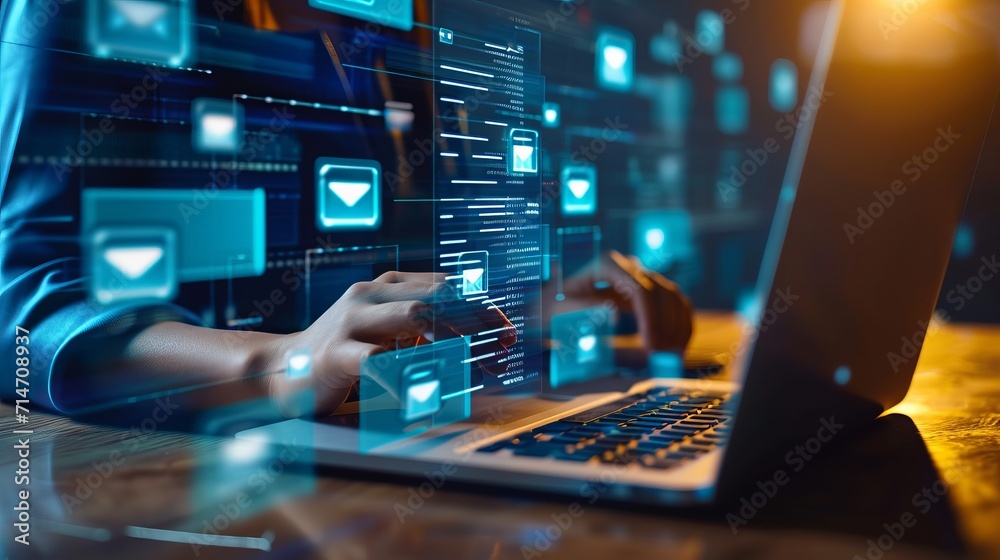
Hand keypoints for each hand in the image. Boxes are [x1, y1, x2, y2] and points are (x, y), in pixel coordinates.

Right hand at [266, 272, 516, 416]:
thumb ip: (420, 323)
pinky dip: (412, 371)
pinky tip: (434, 387)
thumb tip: (476, 335)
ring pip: (416, 317)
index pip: (445, 286)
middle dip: (477, 321)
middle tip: (503, 349)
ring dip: (456, 341)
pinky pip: (380, 360)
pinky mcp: (336, 355)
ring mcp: (352, 322)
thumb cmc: (340, 350)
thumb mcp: (382, 327)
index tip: (507, 333)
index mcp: (386, 285)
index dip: (481, 307)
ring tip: (479, 365)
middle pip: (438, 297)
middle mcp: (370, 295)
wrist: (279, 369)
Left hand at [553, 250, 692, 353]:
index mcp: (607, 264)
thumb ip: (585, 310)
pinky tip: (679, 346)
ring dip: (677, 326)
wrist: (558, 303)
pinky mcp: (650, 290)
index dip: (650, 317)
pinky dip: (681, 323)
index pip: (639, 288)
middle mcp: (629, 266)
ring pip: (673, 296)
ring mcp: (642, 276)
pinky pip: (675, 303)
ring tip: (672, 355)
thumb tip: (615, 317)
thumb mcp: (562, 308)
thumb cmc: (556, 306)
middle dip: (665, 326)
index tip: (649, 345)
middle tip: (662, 356)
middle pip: (660, 292)